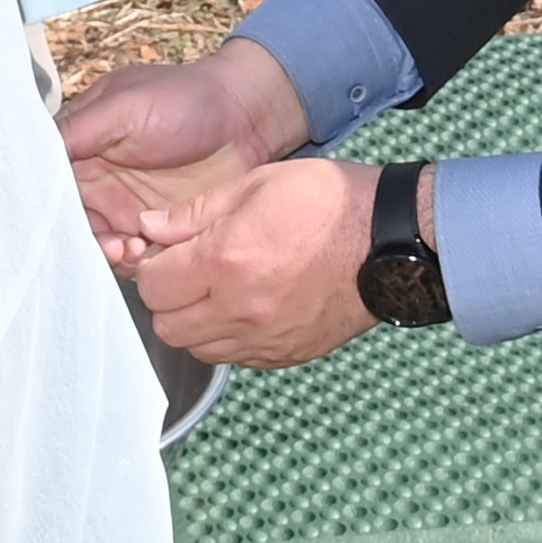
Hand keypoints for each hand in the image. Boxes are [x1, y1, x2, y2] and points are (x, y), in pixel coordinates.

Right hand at [63, 39, 307, 258]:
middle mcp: (98, 179)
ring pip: (98, 242)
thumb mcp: (126, 105)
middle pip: (68, 219)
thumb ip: (79, 129)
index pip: (49, 181)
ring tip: (127, 250)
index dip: (47, 202)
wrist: (249, 118)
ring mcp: (127, 206)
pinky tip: (145, 254)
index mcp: (82, 144)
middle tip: (101, 240)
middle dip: (77, 237)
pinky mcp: (157, 229)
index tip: (55, 218)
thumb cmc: (188, 99)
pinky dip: (135, 262)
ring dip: (105, 252)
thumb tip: (32, 152)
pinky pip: (134, 255)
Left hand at [129, 159, 380, 368]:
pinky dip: (227, 337)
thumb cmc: (331, 203)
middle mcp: (240, 308)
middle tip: (188, 271)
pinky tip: (245, 306)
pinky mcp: (285, 355)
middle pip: (166, 326)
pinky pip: (234, 358)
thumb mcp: (256, 184)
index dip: (151, 266)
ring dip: (194, 322)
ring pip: (196, 348)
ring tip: (218, 289)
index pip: (152, 285)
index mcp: (226, 260)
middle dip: (168, 298)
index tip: (166, 252)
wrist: (392, 241)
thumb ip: (195, 213)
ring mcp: (264, 338)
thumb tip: (150, 229)